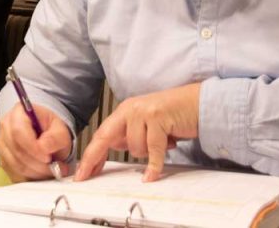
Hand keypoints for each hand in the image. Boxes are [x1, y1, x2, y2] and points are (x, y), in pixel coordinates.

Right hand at [0, 103, 72, 181]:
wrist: (48, 137)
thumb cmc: (52, 130)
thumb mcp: (60, 130)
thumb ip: (55, 137)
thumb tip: (44, 148)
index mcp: (18, 113)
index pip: (18, 131)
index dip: (32, 148)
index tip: (48, 157)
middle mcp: (5, 127)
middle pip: (16, 150)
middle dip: (37, 163)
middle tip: (56, 167)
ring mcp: (2, 145)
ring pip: (15, 165)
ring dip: (36, 172)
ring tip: (53, 171)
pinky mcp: (3, 161)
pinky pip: (14, 175)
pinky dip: (31, 178)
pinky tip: (43, 174)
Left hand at [75, 83, 200, 182]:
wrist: (196, 102)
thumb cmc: (173, 114)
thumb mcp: (145, 123)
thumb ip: (129, 133)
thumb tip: (114, 146)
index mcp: (125, 110)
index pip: (102, 134)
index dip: (90, 155)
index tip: (81, 172)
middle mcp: (131, 109)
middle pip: (105, 138)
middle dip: (94, 159)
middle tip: (84, 176)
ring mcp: (143, 113)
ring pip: (134, 148)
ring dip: (148, 152)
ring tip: (162, 142)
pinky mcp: (158, 119)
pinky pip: (153, 150)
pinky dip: (153, 166)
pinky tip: (151, 175)